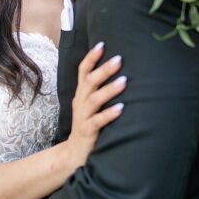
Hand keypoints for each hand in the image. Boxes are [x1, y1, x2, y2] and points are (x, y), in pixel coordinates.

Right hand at [65, 42, 125, 170]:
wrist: (74, 154)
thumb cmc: (88, 125)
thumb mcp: (90, 106)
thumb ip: (98, 90)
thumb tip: (120, 71)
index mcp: (81, 94)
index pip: (83, 71)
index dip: (91, 57)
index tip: (102, 44)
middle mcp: (80, 102)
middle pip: (89, 82)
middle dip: (104, 69)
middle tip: (119, 59)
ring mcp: (82, 117)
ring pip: (94, 100)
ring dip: (109, 90)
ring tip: (124, 81)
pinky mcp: (87, 131)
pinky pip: (98, 121)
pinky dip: (109, 114)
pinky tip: (121, 108)